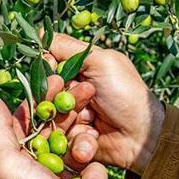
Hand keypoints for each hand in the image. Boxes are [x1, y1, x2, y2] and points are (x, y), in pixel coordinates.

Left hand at [0, 94, 111, 178]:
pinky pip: (96, 170)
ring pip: (83, 145)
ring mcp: (65, 175)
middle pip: (59, 126)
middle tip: (89, 91)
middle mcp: (39, 162)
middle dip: (73, 112)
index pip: (29, 116)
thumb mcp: (7, 165)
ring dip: (85, 155)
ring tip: (82, 164)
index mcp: (16, 155)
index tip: (59, 76)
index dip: (43, 96)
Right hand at [44, 32, 164, 174]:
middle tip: (85, 96)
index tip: (58, 78)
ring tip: (91, 119)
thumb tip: (35, 34)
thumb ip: (67, 47)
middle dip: (59, 98)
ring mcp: (71, 120)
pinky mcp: (73, 143)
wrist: (143, 135)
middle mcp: (71, 95)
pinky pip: (60, 144)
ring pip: (49, 122)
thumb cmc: (127, 94)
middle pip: (42, 97)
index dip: (48, 76)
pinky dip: (78, 141)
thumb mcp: (101, 61)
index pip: (45, 71)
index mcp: (77, 73)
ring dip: (69, 120)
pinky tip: (93, 138)